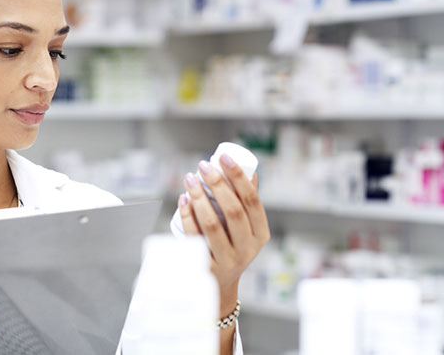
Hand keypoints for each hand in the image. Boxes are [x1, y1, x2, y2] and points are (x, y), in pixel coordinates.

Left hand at [178, 154, 270, 309]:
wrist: (219, 285)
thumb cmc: (231, 246)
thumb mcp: (245, 228)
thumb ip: (247, 202)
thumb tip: (250, 170)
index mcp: (260, 234)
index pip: (252, 200)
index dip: (238, 176)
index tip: (223, 157)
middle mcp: (247, 249)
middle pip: (233, 211)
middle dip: (217, 184)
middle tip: (203, 166)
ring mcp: (227, 261)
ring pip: (213, 224)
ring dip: (199, 197)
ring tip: (190, 179)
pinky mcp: (207, 268)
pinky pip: (195, 237)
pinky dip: (187, 216)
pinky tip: (183, 199)